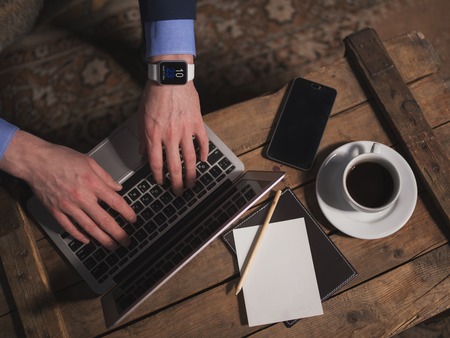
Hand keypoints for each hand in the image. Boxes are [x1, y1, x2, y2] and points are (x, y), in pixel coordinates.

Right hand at [0, 131, 135, 249]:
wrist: (35, 161)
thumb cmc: (60, 158)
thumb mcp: (88, 161)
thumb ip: (105, 176)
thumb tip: (117, 188)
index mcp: (92, 183)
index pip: (115, 202)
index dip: (127, 213)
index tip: (133, 220)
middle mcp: (81, 197)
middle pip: (104, 220)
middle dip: (118, 233)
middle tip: (126, 241)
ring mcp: (68, 206)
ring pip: (89, 227)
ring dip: (102, 239)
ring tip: (111, 246)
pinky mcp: (55, 211)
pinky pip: (69, 227)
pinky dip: (79, 235)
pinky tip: (88, 240)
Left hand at [138, 56, 208, 194]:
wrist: (170, 77)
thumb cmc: (154, 95)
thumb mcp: (141, 117)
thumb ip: (143, 139)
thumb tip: (143, 156)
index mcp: (153, 135)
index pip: (156, 164)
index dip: (158, 177)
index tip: (160, 183)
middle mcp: (169, 136)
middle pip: (174, 167)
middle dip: (176, 183)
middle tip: (178, 192)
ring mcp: (185, 130)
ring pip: (190, 159)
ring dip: (191, 175)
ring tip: (192, 183)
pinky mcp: (197, 123)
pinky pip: (202, 143)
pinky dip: (203, 153)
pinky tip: (203, 161)